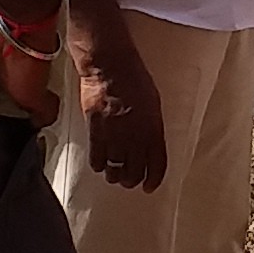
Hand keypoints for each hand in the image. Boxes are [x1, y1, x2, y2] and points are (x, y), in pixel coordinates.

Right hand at [70, 0, 167, 191]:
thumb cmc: (134, 78)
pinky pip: (97, 158)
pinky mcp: (96, 131)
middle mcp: (136, 136)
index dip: (154, 179)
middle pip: (134, 171)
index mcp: (154, 128)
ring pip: (115, 169)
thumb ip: (152, 126)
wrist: (109, 65)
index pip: (157, 163)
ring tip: (114, 175)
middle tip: (128, 180)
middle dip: (132, 180)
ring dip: (115, 175)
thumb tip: (148, 144)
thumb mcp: (153, 102)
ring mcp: (115, 135)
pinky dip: (99, 165)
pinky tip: (100, 163)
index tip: (149, 187)